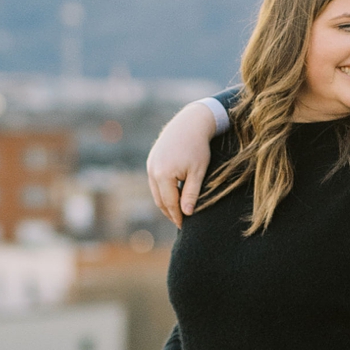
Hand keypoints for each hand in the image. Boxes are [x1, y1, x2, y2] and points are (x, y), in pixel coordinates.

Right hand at [146, 101, 218, 225]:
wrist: (190, 122)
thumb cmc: (198, 147)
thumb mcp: (198, 172)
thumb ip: (191, 194)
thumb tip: (187, 214)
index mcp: (164, 175)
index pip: (170, 203)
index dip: (177, 217)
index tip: (184, 226)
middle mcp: (153, 171)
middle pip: (160, 200)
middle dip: (170, 212)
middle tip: (180, 222)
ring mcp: (150, 164)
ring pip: (155, 191)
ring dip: (165, 202)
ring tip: (177, 211)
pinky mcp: (151, 159)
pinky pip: (155, 181)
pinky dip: (162, 190)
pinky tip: (173, 194)